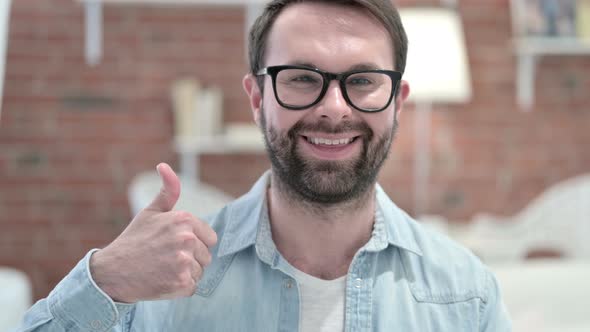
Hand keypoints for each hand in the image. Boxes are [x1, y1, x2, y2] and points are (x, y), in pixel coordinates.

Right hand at [90, 163, 217, 302]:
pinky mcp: (181, 283)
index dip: (195, 244)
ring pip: (199, 272)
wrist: (112, 272)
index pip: (211, 238)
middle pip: (206, 256)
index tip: (174, 245)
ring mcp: (184, 262)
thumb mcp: (151, 212)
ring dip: (185, 274)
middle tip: (166, 258)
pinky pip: (192, 287)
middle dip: (190, 259)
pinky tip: (162, 281)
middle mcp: (186, 239)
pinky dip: (179, 288)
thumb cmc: (134, 241)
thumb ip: (168, 191)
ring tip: (163, 269)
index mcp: (184, 220)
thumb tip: (165, 166)